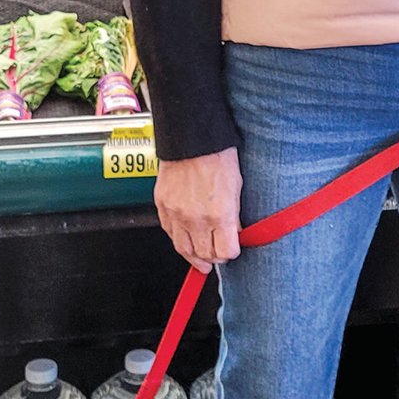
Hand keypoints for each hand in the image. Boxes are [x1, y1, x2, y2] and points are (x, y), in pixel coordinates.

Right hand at [155, 147, 241, 266]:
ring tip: (201, 258)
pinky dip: (179, 240)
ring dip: (195, 256)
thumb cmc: (216, 157)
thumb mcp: (236, 189)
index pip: (226, 252)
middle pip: (205, 255)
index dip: (231, 252)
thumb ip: (234, 216)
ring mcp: (177, 214)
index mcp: (219, 214)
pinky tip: (186, 239)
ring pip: (184, 250)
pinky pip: (169, 234)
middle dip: (214, 257)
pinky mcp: (162, 207)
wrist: (190, 140)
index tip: (232, 248)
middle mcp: (196, 218)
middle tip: (218, 254)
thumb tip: (232, 233)